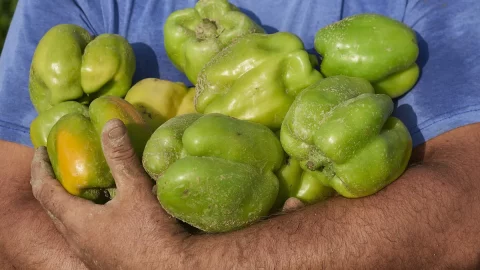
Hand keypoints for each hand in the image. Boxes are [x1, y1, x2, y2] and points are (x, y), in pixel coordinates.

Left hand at [30, 118, 305, 268]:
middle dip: (53, 184)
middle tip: (59, 165)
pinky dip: (89, 217)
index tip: (40, 150)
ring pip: (72, 224)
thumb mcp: (136, 191)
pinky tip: (110, 212)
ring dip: (72, 203)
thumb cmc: (150, 233)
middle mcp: (77, 239)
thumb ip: (121, 158)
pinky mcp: (105, 260)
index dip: (40, 168)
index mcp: (77, 221)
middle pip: (54, 208)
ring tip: (86, 185)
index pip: (44, 190)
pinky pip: (88, 234)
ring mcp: (91, 253)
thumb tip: (110, 124)